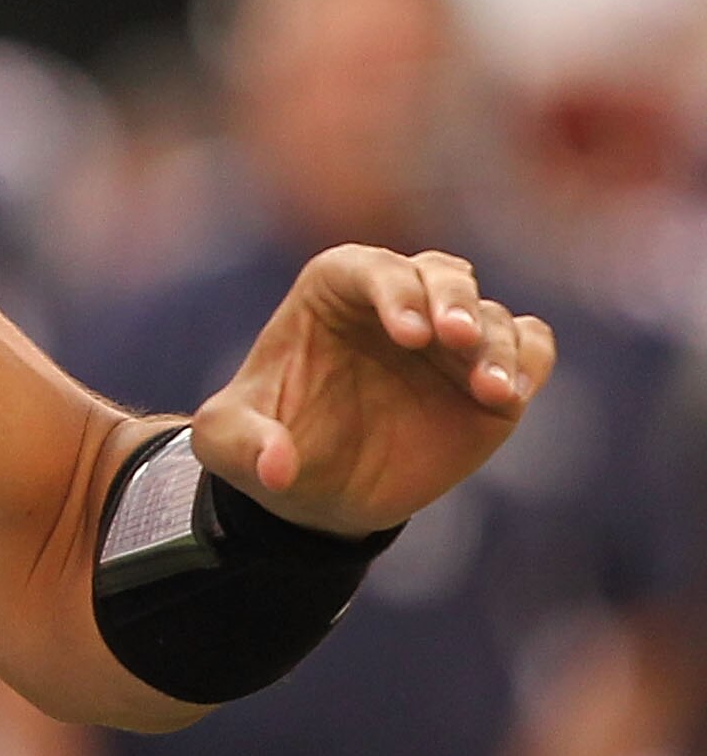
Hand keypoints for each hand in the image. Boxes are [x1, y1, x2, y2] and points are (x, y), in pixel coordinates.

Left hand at [191, 245, 554, 536]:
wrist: (317, 488)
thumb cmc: (265, 443)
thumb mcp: (226, 444)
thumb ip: (243, 446)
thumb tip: (277, 468)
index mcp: (331, 292)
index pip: (368, 267)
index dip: (391, 290)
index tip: (409, 334)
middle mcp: (398, 302)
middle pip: (440, 274)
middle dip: (452, 300)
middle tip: (453, 337)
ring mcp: (449, 339)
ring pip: (491, 315)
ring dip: (496, 344)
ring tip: (492, 390)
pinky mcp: (488, 377)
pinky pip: (528, 348)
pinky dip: (528, 361)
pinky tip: (512, 393)